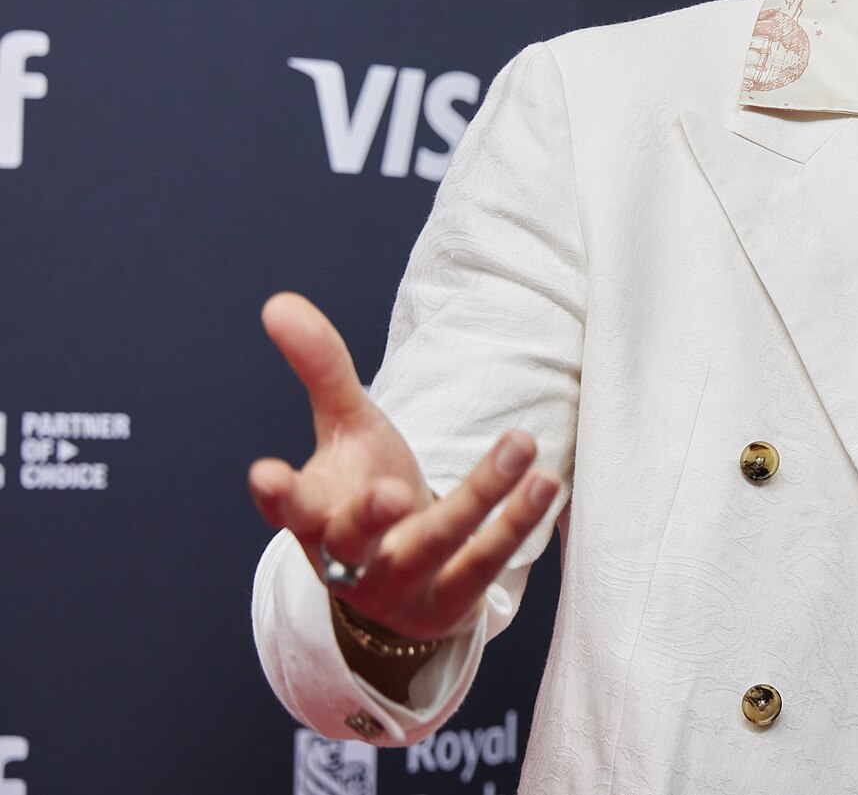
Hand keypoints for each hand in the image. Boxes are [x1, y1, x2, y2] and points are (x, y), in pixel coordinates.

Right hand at [247, 292, 557, 644]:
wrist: (403, 580)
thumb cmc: (364, 489)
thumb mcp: (347, 429)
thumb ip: (322, 369)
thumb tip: (279, 302)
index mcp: (314, 516)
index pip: (288, 509)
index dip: (277, 494)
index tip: (265, 473)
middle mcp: (349, 560)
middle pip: (353, 541)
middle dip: (370, 517)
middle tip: (394, 492)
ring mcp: (400, 585)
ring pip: (435, 542)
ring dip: (478, 496)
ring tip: (519, 442)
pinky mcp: (450, 601)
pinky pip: (485, 561)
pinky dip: (515, 523)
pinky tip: (546, 482)